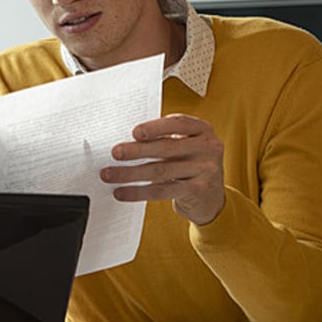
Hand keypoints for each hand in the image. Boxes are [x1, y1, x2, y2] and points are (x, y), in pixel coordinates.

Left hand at [100, 113, 225, 224]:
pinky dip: (138, 192)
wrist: (211, 197)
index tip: (134, 132)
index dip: (155, 127)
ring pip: (161, 170)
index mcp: (202, 129)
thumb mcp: (184, 146)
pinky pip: (163, 190)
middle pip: (167, 147)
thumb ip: (163, 139)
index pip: (178, 123)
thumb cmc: (189, 163)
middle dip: (137, 150)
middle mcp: (208, 147)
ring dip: (130, 173)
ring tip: (109, 175)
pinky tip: (122, 192)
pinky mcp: (199, 190)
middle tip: (115, 153)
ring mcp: (206, 169)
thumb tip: (124, 140)